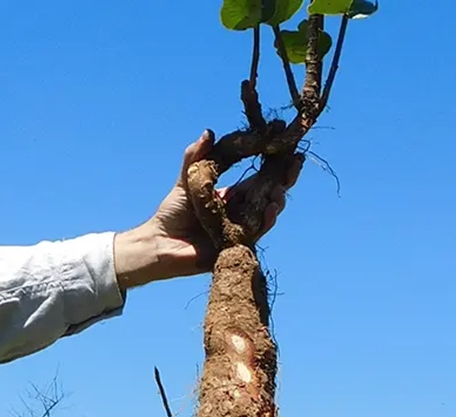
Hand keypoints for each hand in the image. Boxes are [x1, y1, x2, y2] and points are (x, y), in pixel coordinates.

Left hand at [113, 130, 303, 290]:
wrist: (160, 243)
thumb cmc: (171, 213)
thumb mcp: (187, 180)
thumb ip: (196, 157)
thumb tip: (209, 132)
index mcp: (231, 196)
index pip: (257, 178)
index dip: (272, 164)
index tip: (286, 147)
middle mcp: (240, 212)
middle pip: (268, 194)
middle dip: (284, 179)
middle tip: (295, 163)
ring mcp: (240, 229)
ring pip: (266, 212)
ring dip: (276, 200)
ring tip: (281, 188)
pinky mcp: (237, 245)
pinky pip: (256, 233)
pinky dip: (265, 221)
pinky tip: (271, 209)